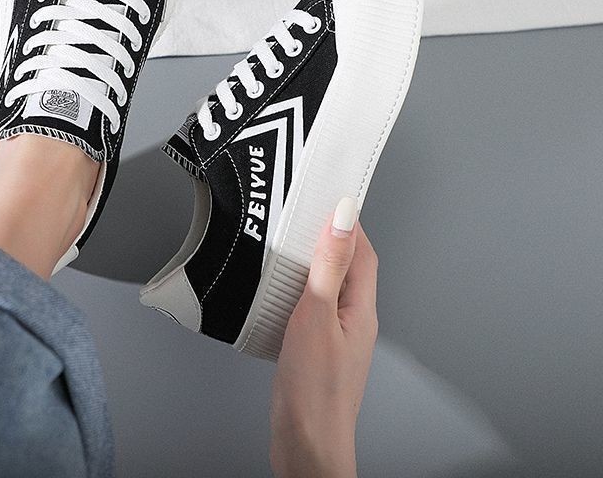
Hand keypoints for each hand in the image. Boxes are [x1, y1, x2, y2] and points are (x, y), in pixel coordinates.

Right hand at [270, 198, 378, 477]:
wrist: (306, 446)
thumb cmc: (315, 391)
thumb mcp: (317, 316)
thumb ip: (328, 266)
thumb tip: (343, 218)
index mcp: (362, 308)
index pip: (363, 251)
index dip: (349, 222)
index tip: (329, 196)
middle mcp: (354, 319)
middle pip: (348, 266)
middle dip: (330, 236)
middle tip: (304, 214)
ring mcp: (336, 336)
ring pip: (329, 285)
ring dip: (312, 261)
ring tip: (288, 244)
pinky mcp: (316, 349)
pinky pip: (313, 306)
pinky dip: (298, 288)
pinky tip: (278, 290)